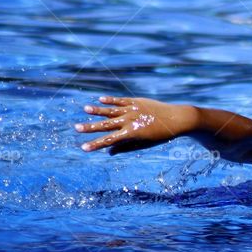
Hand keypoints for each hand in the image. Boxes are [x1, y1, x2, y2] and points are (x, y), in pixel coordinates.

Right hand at [74, 96, 197, 154]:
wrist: (175, 119)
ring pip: (111, 110)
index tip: (83, 148)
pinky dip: (110, 100)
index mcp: (131, 133)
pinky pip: (121, 101)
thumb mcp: (144, 145)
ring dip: (98, 110)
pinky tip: (100, 100)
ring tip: (85, 109)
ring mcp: (132, 109)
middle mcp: (130, 121)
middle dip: (91, 127)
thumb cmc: (159, 136)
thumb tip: (109, 151)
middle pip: (106, 124)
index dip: (95, 145)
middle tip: (76, 128)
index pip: (109, 141)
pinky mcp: (136, 101)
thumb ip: (126, 147)